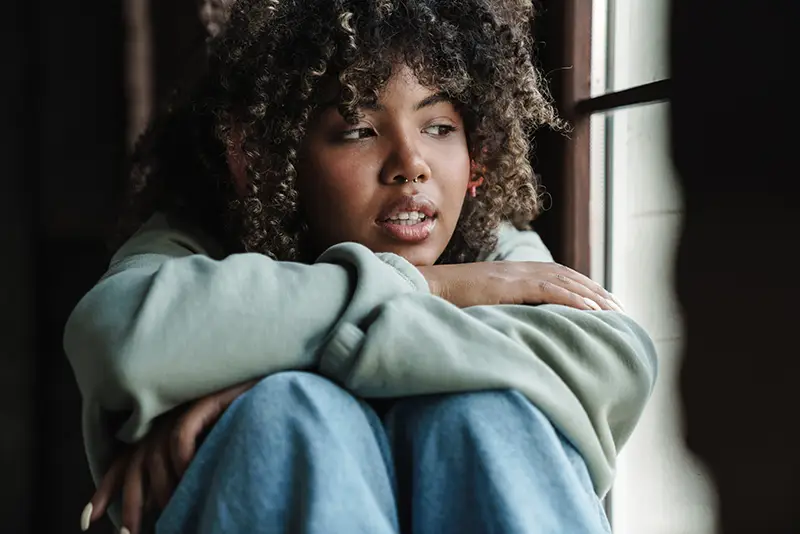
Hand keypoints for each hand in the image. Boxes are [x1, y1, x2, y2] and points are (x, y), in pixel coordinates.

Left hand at [80, 379, 259, 533]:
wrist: (261, 386)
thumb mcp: (203, 449)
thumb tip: (162, 504)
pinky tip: (190, 476)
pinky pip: (180, 437)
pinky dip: (182, 460)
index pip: (125, 462)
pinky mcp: (202, 403)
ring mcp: (181, 413)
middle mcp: (163, 423)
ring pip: (157, 458)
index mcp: (158, 432)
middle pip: (136, 467)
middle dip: (130, 503)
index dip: (106, 490)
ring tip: (171, 510)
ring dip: (163, 489)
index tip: (89, 521)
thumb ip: (179, 470)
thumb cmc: (237, 420)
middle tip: (129, 532)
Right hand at [418, 261, 623, 311]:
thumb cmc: (447, 301)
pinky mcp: (508, 284)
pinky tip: (592, 312)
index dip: (582, 287)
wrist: (424, 288)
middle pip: (568, 276)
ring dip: (593, 296)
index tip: (602, 302)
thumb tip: (517, 327)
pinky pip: (548, 291)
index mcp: (513, 272)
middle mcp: (518, 269)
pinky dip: (573, 300)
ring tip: (614, 312)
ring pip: (564, 281)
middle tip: (619, 309)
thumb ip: (502, 308)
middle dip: (596, 292)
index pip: (557, 275)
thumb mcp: (480, 304)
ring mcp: (513, 275)